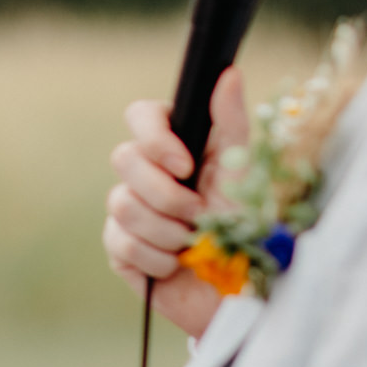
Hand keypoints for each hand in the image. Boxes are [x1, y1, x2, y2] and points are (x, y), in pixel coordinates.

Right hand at [101, 66, 249, 338]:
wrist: (239, 294)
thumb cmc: (246, 230)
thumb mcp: (244, 173)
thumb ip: (230, 122)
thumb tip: (227, 72)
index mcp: (174, 148)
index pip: (140, 116)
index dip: (154, 137)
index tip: (185, 164)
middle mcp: (146, 175)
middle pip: (123, 159)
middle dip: (167, 195)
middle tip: (199, 214)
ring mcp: (127, 211)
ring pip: (123, 205)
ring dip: (168, 231)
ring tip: (193, 244)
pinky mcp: (120, 249)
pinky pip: (122, 243)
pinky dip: (158, 259)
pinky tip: (175, 266)